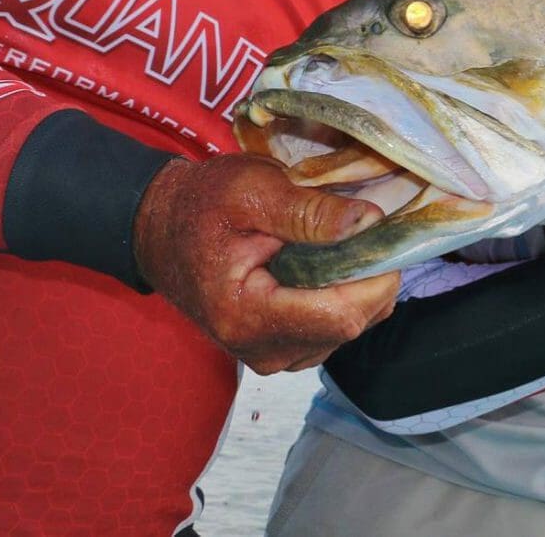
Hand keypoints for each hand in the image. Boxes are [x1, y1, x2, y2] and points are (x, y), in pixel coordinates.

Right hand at [132, 154, 399, 373]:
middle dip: (372, 277)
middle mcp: (262, 350)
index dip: (375, 278)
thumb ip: (308, 211)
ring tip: (341, 243)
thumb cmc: (201, 205)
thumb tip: (368, 222)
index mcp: (248, 316)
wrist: (161, 230)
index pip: (340, 317)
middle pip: (350, 325)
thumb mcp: (249, 190)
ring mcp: (273, 355)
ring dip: (359, 286)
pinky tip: (330, 263)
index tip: (383, 235)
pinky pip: (333, 328)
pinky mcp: (281, 348)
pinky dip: (344, 295)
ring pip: (348, 329)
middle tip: (366, 229)